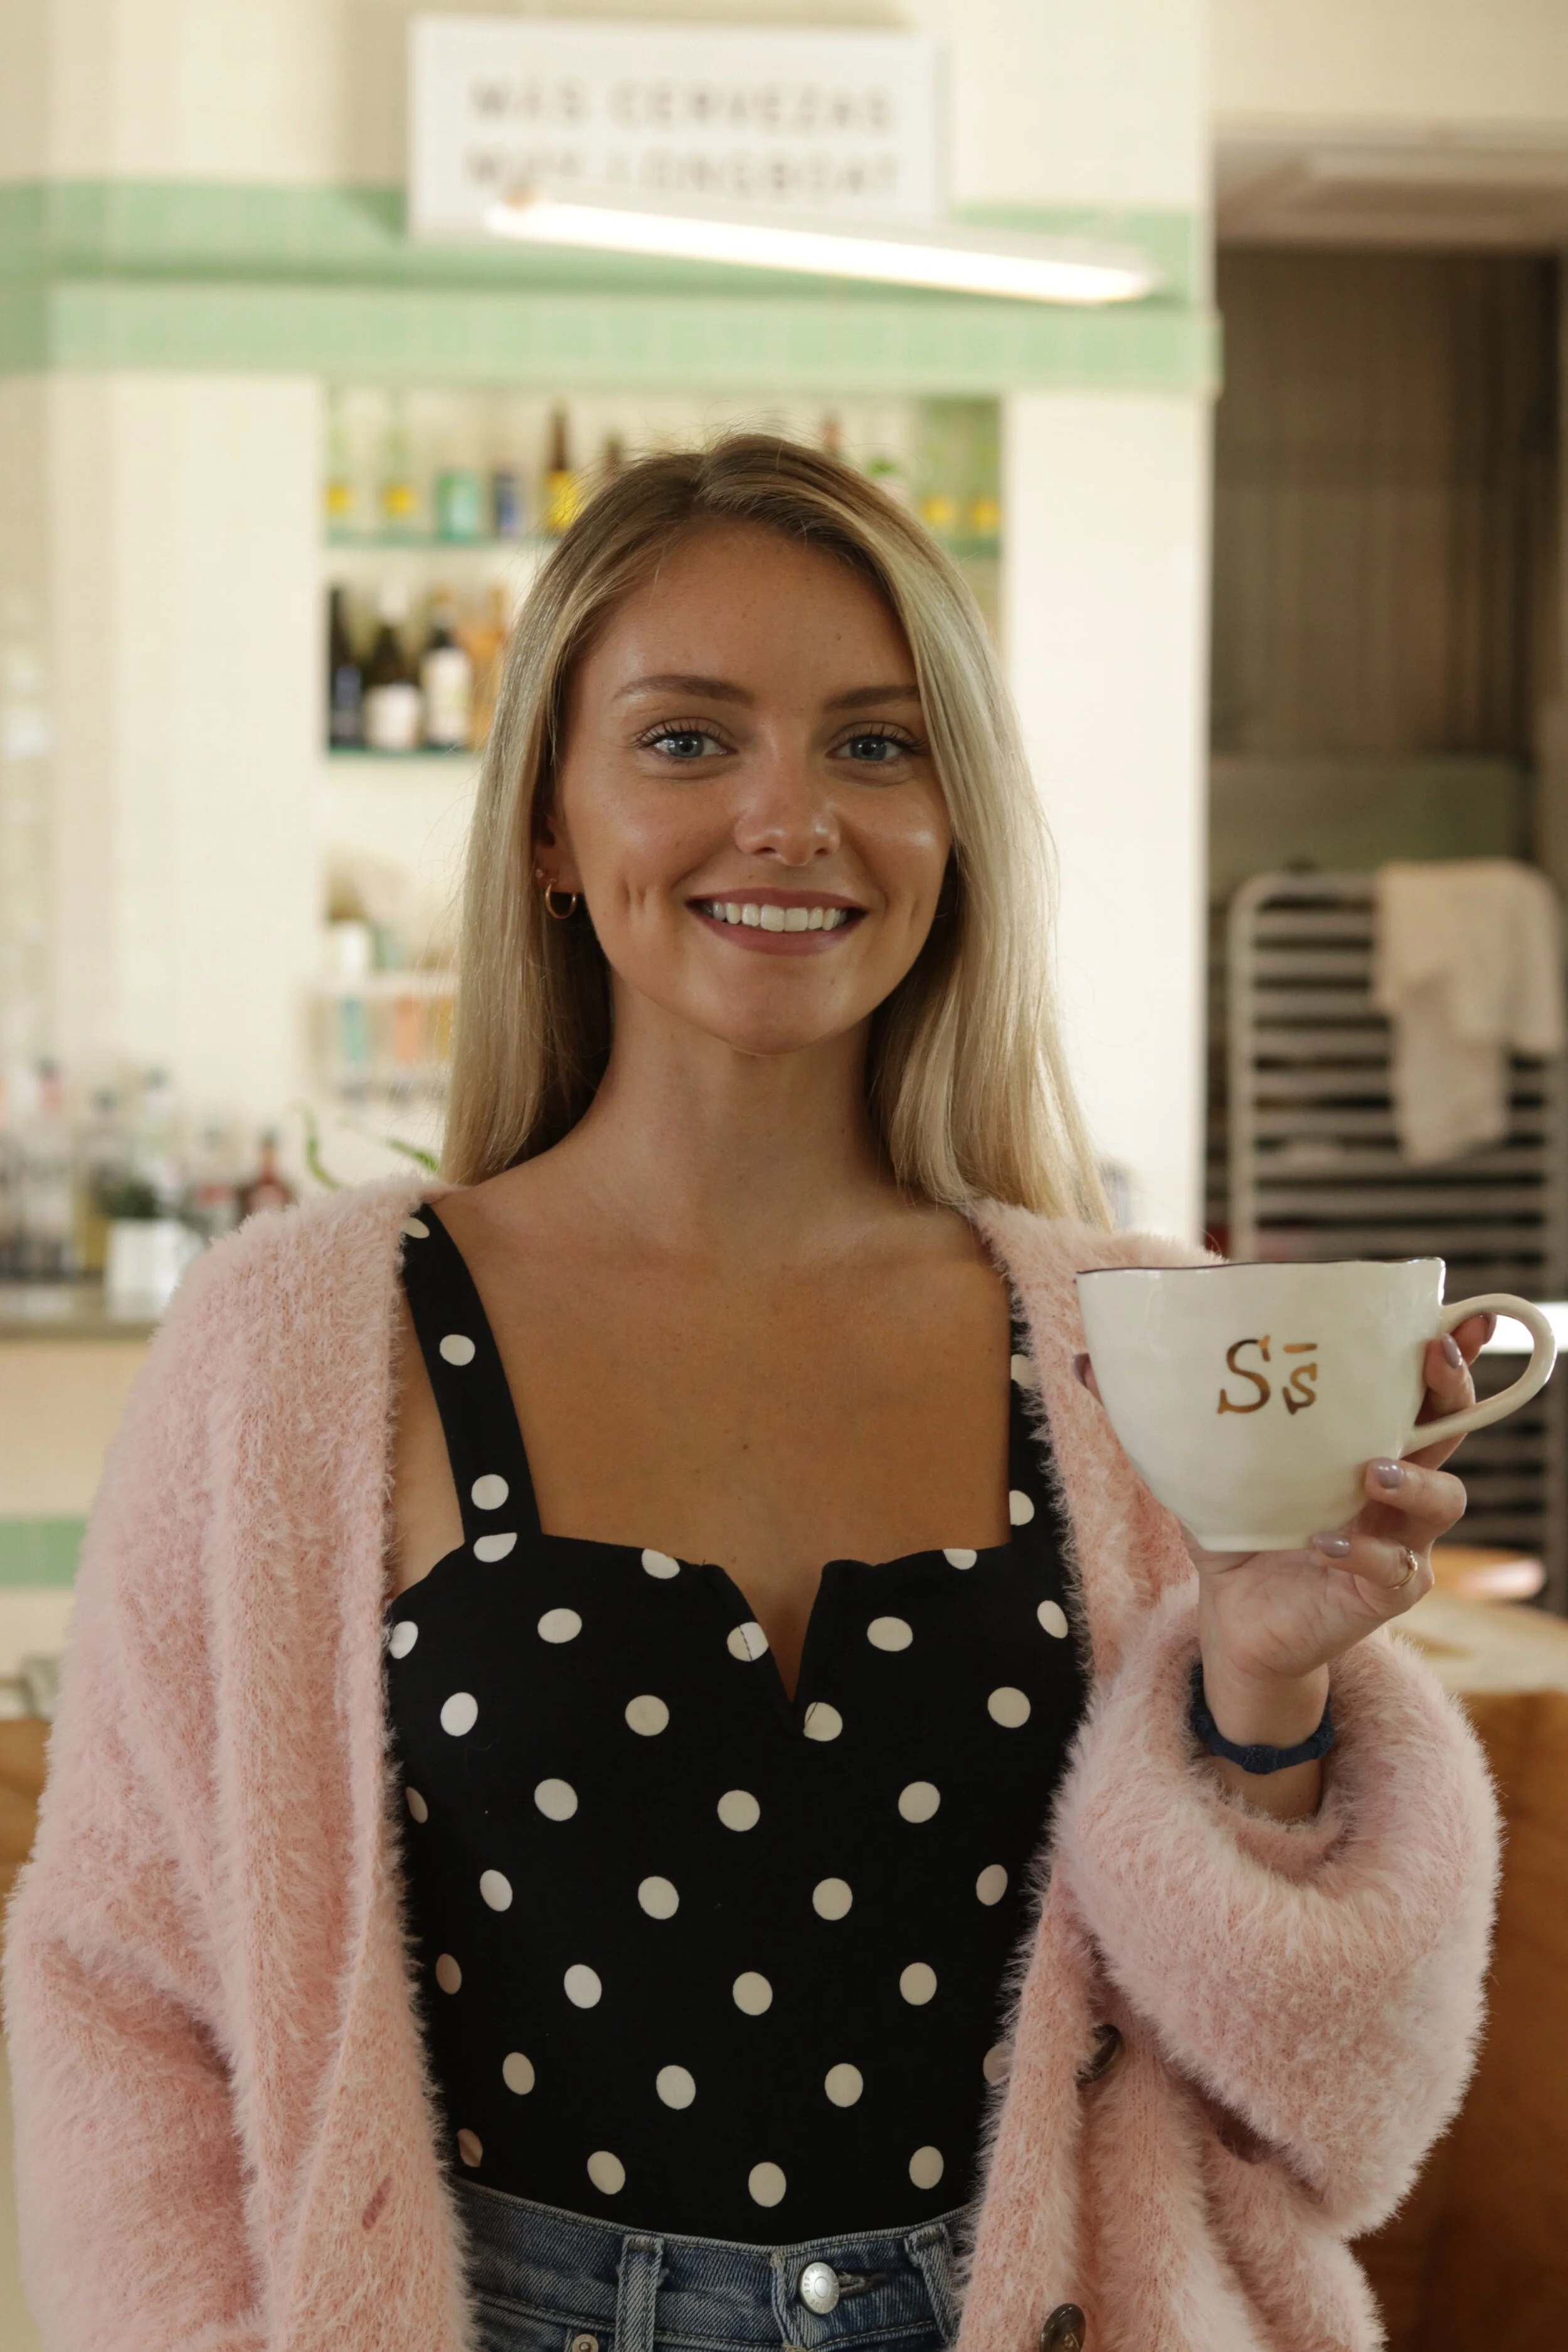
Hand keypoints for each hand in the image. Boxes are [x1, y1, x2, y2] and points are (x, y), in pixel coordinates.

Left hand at [1075, 1313, 1492, 1810]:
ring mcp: (1399, 1538)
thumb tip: (1085, 1361)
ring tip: (1374, 1469)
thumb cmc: (1234, 1529)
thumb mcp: (1196, 1468)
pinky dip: (1362, 1552)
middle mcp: (1395, 1484)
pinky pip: (1395, 1568)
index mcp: (1361, 1438)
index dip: (1445, 1349)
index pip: (1416, 1385)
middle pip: (1450, 1426)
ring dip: (1417, 1478)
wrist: (1232, 1619)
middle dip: (1452, 1387)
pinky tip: (1324, 1539)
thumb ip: (1152, 1417)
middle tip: (1433, 1355)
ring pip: (1444, 1499)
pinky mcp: (1386, 1591)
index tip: (1451, 1313)